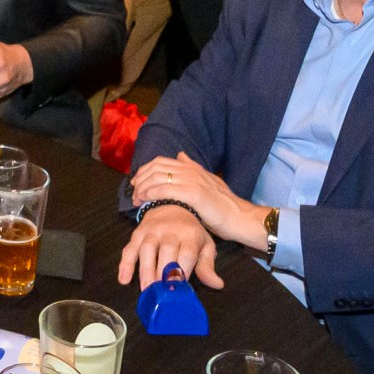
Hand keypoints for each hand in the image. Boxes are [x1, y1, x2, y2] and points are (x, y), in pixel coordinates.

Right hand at [118, 204, 223, 290]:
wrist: (171, 205)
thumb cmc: (190, 231)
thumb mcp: (204, 245)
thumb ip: (208, 265)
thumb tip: (217, 285)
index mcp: (190, 234)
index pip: (187, 252)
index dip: (183, 269)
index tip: (180, 287)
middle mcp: (170, 230)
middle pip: (166, 250)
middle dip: (163, 272)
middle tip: (163, 292)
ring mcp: (152, 231)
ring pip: (147, 249)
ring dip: (145, 270)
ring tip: (146, 289)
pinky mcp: (137, 233)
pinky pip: (129, 248)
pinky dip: (125, 264)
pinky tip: (124, 278)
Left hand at [129, 152, 263, 248]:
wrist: (240, 218)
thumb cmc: (223, 205)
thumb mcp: (209, 181)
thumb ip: (193, 168)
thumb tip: (180, 155)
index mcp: (192, 168)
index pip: (160, 161)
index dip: (144, 170)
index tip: (136, 182)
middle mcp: (191, 171)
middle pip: (155, 167)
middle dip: (140, 179)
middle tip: (133, 193)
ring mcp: (192, 181)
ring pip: (157, 178)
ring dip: (142, 188)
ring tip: (137, 200)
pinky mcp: (193, 194)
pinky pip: (164, 189)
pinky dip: (151, 194)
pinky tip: (146, 200)